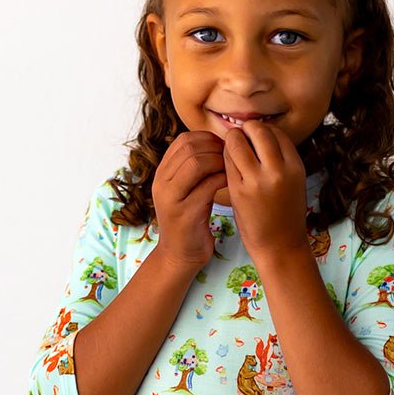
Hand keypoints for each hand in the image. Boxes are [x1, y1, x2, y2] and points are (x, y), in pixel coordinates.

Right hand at [150, 131, 228, 271]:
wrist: (180, 255)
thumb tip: (216, 143)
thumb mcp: (186, 191)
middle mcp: (161, 183)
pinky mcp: (185, 214)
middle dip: (215, 148)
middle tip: (232, 157)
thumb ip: (193, 169)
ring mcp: (171, 198)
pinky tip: (232, 183)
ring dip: (219, 161)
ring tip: (232, 169)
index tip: (224, 147)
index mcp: (161, 174)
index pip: (183, 141)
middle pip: (189, 148)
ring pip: (196, 163)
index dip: (207, 138)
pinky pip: (207, 186)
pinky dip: (223, 179)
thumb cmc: (190, 221)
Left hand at [222, 119, 310, 260]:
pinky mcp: (239, 191)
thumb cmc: (285, 214)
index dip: (263, 131)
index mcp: (295, 166)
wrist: (280, 247)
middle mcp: (278, 170)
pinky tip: (227, 165)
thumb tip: (259, 134)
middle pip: (258, 130)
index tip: (255, 139)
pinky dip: (224, 158)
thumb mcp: (293, 182)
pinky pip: (226, 162)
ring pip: (237, 142)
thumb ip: (280, 160)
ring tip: (232, 151)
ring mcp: (257, 181)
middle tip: (241, 139)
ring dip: (231, 141)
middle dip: (246, 130)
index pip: (276, 132)